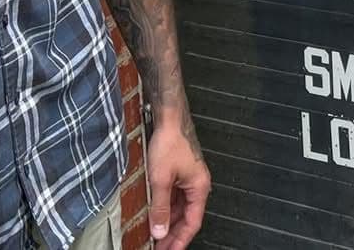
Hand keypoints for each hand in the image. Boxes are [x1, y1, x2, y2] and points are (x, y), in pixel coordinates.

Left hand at [145, 116, 209, 249]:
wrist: (169, 117)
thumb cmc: (170, 141)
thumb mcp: (161, 179)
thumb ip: (160, 207)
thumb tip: (159, 230)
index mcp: (199, 187)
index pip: (192, 223)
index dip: (180, 240)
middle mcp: (197, 184)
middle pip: (186, 217)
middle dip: (172, 234)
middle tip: (158, 247)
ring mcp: (188, 178)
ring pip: (179, 208)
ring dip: (167, 221)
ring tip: (154, 234)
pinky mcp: (179, 172)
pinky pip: (174, 197)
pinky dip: (164, 208)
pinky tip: (153, 214)